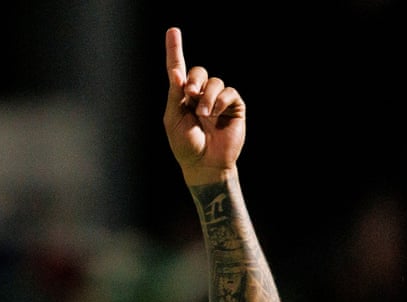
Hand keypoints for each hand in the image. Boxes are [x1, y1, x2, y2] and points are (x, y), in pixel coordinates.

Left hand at [163, 27, 244, 183]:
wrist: (204, 164)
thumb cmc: (185, 146)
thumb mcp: (173, 120)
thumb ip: (175, 96)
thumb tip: (177, 72)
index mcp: (182, 98)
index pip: (179, 70)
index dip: (175, 50)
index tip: (172, 31)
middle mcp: (200, 96)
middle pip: (199, 72)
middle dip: (194, 79)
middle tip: (189, 93)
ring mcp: (218, 100)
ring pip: (215, 81)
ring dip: (207, 96)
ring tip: (203, 115)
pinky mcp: (234, 107)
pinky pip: (229, 92)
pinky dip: (220, 101)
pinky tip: (215, 114)